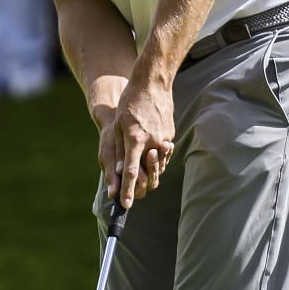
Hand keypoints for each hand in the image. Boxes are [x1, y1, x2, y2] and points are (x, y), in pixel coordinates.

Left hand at [100, 76, 177, 207]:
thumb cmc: (131, 102)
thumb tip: (117, 171)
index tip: (126, 205)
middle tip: (136, 191)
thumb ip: (119, 150)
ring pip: (158, 164)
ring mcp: (164, 138)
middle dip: (142, 183)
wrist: (153, 83)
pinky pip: (164, 153)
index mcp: (135, 139)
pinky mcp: (171, 134)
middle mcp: (152, 142)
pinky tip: (151, 153)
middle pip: (148, 172)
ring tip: (143, 169)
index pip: (130, 172)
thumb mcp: (119, 125)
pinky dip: (157, 157)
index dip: (127, 190)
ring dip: (150, 169)